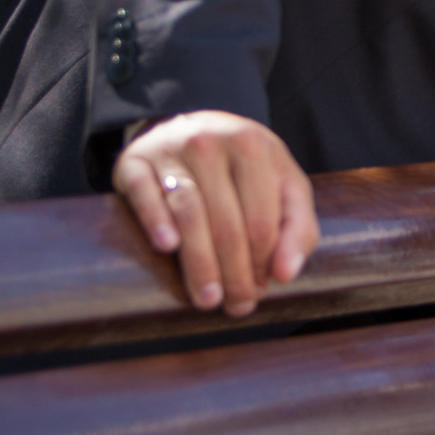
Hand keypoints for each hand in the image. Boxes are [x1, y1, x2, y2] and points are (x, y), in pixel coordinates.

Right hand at [112, 111, 318, 316]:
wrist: (190, 128)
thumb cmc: (242, 166)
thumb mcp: (282, 183)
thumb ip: (297, 226)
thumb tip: (287, 274)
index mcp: (254, 147)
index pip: (263, 218)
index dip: (264, 261)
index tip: (261, 290)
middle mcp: (213, 143)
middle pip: (227, 221)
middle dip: (235, 272)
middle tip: (236, 306)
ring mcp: (172, 150)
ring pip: (189, 212)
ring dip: (199, 261)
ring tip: (207, 298)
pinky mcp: (136, 161)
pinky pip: (145, 193)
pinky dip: (156, 220)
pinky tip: (167, 247)